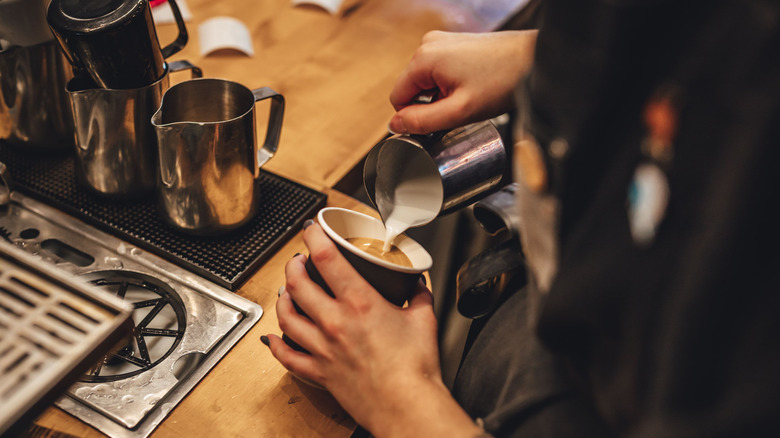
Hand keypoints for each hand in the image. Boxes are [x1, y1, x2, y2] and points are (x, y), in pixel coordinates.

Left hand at [264, 222, 480, 436]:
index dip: (314, 236)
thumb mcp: (424, 320)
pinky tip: (275, 337)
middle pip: (298, 284)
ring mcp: (323, 349)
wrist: (407, 407)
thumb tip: (418, 284)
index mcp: (360, 304)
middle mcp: (335, 323)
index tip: (311, 228)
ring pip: (286, 317)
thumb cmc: (415, 369)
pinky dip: (277, 344)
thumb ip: (419, 296)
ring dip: (282, 299)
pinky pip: (288, 356)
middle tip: (297, 260)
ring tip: (286, 291)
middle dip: (293, 266)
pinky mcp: (319, 373)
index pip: (326, 258)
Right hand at [389, 30, 536, 133]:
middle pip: (412, 88)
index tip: (439, 122)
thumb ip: (422, 121)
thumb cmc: (503, 81)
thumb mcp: (459, 111)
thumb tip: (395, 124)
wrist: (533, 60)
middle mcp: (428, 44)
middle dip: (430, 105)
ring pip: (426, 82)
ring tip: (469, 98)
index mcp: (424, 58)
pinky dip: (450, 85)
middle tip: (459, 110)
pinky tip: (471, 88)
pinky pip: (439, 72)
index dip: (414, 117)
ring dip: (441, 96)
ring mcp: (441, 41)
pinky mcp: (454, 44)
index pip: (397, 98)